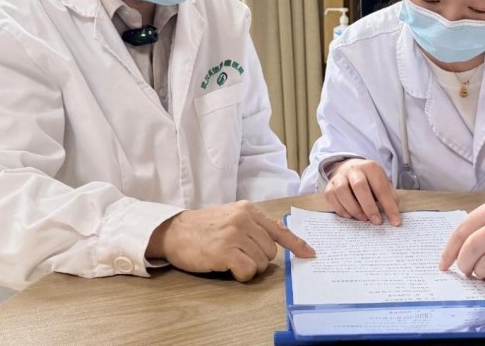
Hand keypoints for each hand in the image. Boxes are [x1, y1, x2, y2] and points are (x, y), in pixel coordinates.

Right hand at [146, 200, 315, 281]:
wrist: (174, 231)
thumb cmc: (203, 227)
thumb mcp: (231, 217)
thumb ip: (252, 226)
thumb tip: (274, 243)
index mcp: (248, 210)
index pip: (279, 229)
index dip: (296, 244)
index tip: (310, 254)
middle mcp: (244, 219)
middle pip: (270, 251)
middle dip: (258, 259)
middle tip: (238, 254)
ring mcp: (235, 234)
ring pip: (261, 263)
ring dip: (248, 267)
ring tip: (229, 258)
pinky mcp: (225, 251)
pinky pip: (248, 271)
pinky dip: (241, 274)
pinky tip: (227, 267)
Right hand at [325, 159, 400, 225]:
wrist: (350, 168)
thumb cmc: (370, 181)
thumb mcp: (383, 184)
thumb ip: (389, 198)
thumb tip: (394, 218)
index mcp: (371, 167)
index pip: (381, 187)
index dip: (389, 206)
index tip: (395, 222)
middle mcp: (354, 170)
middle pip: (359, 186)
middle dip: (369, 206)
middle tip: (376, 222)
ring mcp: (340, 176)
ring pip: (342, 191)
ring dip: (353, 208)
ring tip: (363, 219)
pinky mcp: (329, 185)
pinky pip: (331, 196)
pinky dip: (340, 209)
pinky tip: (349, 216)